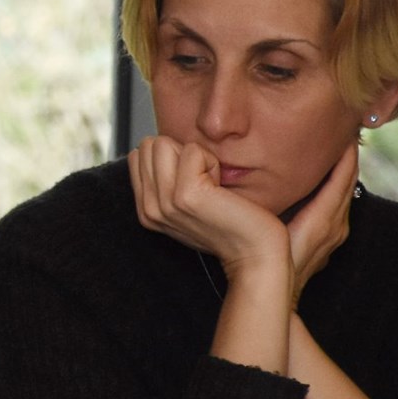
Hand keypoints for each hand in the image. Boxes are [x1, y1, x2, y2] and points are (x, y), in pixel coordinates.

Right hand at [127, 135, 287, 276]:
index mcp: (147, 210)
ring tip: (212, 185)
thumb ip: (166, 180)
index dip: (172, 158)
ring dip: (195, 157)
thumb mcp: (187, 204)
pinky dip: (211, 161)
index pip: (140, 154)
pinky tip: (221, 189)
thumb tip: (159, 143)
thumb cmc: (233, 227)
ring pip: (162, 144)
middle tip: (205, 184)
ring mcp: (165, 203)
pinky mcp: (185, 195)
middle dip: (180, 154)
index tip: (196, 184)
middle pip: (149, 145)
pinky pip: (192, 151)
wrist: (257, 255)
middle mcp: (149, 208)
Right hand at [284, 141, 356, 305]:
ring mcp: (335, 234)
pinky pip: (337, 206)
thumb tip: (275, 166)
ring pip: (344, 194)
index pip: (344, 174)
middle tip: (344, 130)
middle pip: (348, 181)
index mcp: (326, 215)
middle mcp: (337, 223)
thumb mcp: (275, 223)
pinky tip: (323, 184)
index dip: (346, 150)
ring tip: (336, 150)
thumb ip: (280, 195)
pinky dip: (336, 189)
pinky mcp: (329, 241)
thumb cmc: (269, 259)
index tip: (345, 126)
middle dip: (348, 156)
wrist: (273, 292)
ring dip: (342, 172)